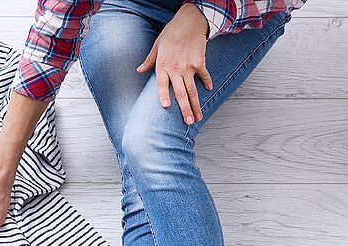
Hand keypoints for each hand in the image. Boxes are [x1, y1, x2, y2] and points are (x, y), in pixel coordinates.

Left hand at [136, 3, 212, 124]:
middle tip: (188, 122)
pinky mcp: (200, 61)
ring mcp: (189, 66)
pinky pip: (204, 75)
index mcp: (163, 66)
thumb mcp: (157, 45)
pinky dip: (207, 82)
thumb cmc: (172, 33)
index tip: (167, 108)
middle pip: (180, 92)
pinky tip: (209, 90)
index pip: (161, 85)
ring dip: (196, 104)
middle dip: (184, 109)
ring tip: (198, 117)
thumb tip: (139, 70)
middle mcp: (176, 68)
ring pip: (192, 89)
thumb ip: (149, 61)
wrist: (190, 20)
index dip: (164, 96)